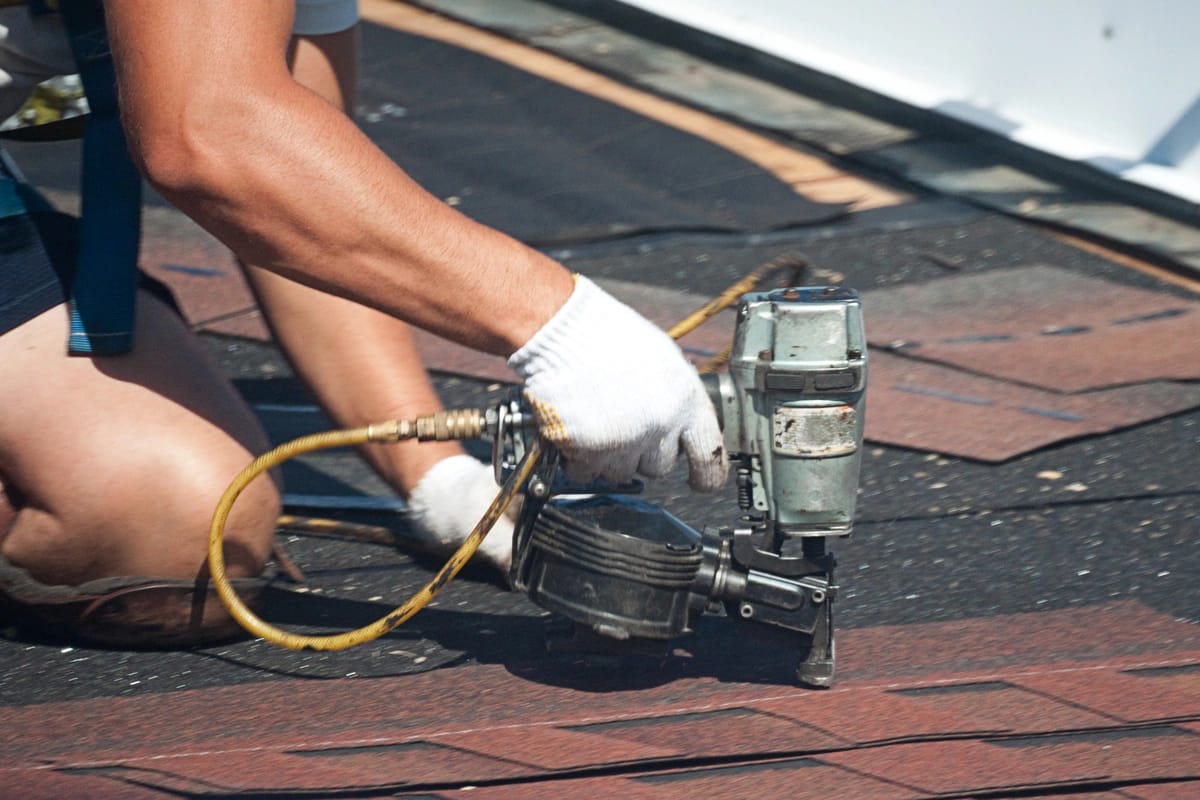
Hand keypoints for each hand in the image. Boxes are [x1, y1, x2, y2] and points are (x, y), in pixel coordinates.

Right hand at [508, 276, 727, 490]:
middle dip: (643, 453)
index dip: (706, 474)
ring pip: (621, 473)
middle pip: (659, 467)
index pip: (708, 455)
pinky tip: (576, 431)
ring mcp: (624, 440)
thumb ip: (675, 400)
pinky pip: (587, 473)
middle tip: (624, 424)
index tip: (700, 481)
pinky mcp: (589, 450)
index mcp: (686, 400)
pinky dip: (578, 460)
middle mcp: (660, 425)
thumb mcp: (661, 360)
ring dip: (609, 457)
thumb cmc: (607, 335)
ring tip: (596, 420)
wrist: (561, 331)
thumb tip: (678, 428)